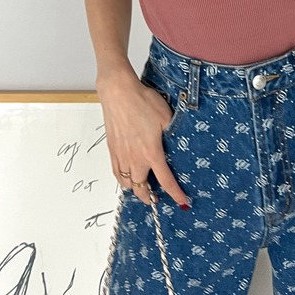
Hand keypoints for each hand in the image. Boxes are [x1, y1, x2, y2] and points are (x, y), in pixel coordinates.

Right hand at [97, 68, 189, 207]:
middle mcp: (135, 158)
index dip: (175, 194)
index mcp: (151, 152)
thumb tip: (178, 142)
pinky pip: (116, 173)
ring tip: (143, 187)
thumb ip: (172, 133)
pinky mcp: (112, 149)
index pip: (165, 180)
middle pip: (141, 189)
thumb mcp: (166, 116)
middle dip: (150, 197)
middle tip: (157, 198)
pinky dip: (122, 179)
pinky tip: (127, 175)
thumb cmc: (142, 101)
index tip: (182, 202)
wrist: (118, 92)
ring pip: (126, 183)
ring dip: (135, 189)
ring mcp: (121, 155)